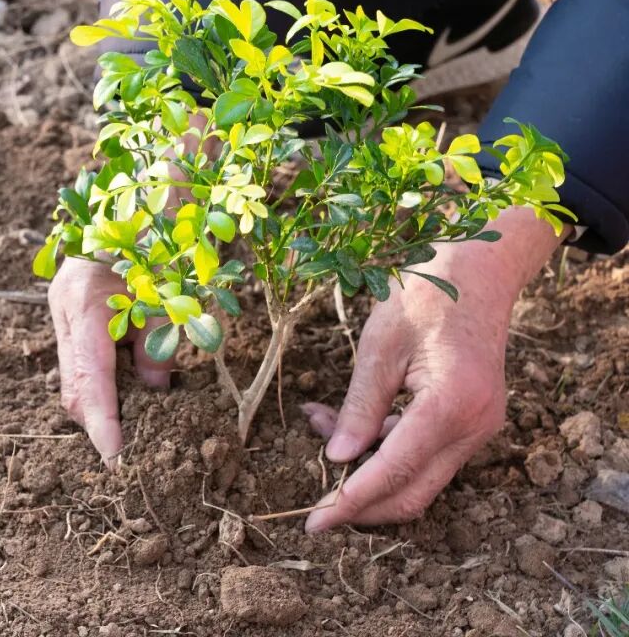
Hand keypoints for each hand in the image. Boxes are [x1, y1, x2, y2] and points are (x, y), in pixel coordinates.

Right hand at [48, 258, 173, 465]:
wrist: (136, 196)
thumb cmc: (160, 239)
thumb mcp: (169, 294)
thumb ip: (158, 345)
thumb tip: (155, 391)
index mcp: (87, 300)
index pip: (90, 377)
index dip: (103, 422)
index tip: (116, 457)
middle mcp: (65, 307)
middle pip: (74, 386)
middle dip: (101, 420)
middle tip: (133, 448)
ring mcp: (61, 309)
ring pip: (74, 378)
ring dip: (104, 402)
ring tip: (134, 418)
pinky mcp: (67, 311)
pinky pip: (79, 362)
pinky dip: (103, 381)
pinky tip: (127, 385)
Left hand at [302, 207, 564, 530]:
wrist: (478, 269)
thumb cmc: (424, 296)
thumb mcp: (379, 346)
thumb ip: (359, 407)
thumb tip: (336, 459)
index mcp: (451, 405)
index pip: (394, 473)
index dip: (351, 502)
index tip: (314, 522)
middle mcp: (474, 427)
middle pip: (412, 492)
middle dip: (360, 501)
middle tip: (312, 500)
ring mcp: (479, 427)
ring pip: (416, 473)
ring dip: (365, 463)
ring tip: (317, 420)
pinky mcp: (471, 420)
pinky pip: (424, 450)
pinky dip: (383, 444)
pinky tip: (343, 417)